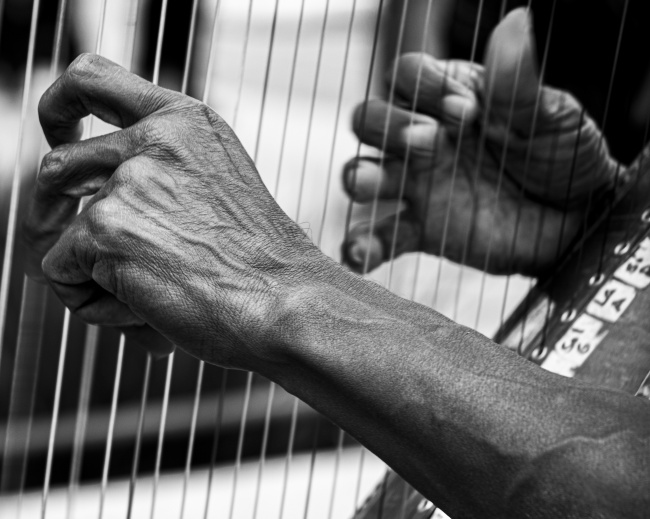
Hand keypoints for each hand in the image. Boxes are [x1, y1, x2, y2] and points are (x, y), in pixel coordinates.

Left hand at [23, 54, 329, 366]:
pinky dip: (96, 304)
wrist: (289, 302)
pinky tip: (148, 313)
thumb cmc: (264, 267)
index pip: (93, 79)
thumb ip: (163, 175)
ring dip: (94, 272)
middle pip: (58, 166)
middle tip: (71, 253)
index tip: (58, 134)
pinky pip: (62, 274)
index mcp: (187, 123)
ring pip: (62, 234)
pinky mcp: (105, 229)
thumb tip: (91, 203)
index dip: (59, 106)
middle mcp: (154, 140)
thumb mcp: (220, 190)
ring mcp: (127, 181)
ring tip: (150, 298)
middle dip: (52, 213)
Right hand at [341, 8, 620, 276]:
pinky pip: (382, 237)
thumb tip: (516, 23)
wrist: (580, 217)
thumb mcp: (550, 115)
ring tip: (372, 182)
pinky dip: (362, 246)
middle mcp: (424, 139)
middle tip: (427, 142)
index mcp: (450, 100)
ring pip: (364, 171)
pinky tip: (357, 254)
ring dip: (359, 175)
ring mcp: (419, 185)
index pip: (407, 76)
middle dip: (387, 125)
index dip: (424, 85)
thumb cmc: (565, 155)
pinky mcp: (423, 230)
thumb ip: (520, 81)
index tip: (467, 111)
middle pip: (370, 119)